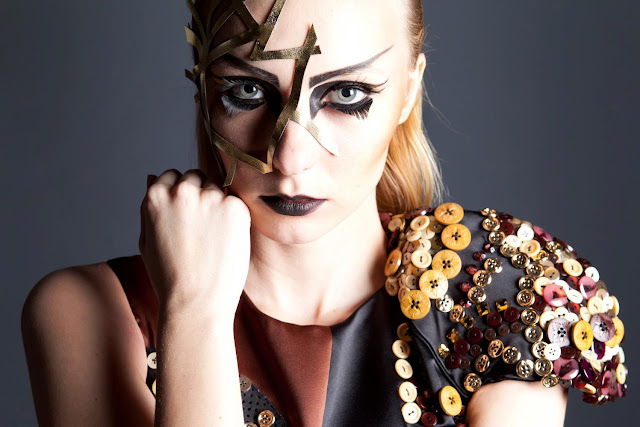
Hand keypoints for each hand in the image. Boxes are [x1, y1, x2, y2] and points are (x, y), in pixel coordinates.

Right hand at [138, 168, 250, 318]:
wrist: (196, 303)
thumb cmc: (169, 278)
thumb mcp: (146, 241)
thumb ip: (149, 207)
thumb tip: (152, 176)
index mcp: (156, 196)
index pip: (172, 176)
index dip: (181, 195)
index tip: (186, 216)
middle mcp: (182, 191)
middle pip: (196, 176)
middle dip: (200, 194)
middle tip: (203, 228)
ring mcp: (210, 198)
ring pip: (218, 188)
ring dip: (218, 204)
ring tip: (214, 238)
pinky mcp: (235, 208)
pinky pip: (236, 203)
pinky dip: (236, 217)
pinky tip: (228, 241)